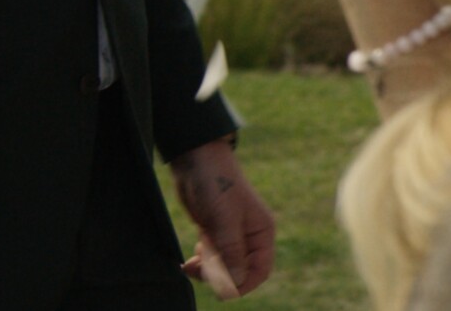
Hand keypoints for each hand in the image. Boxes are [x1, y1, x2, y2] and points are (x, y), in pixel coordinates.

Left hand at [171, 138, 274, 298]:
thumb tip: (236, 282)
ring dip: (207, 270)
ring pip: (223, 265)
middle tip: (198, 271)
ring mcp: (230, 234)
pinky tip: (189, 261)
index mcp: (261, 232)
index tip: (224, 291)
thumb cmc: (216, 184)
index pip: (260, 269)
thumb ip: (231, 251)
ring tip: (190, 265)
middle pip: (239, 270)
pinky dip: (201, 261)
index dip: (244, 284)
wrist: (195, 159)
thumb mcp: (225, 219)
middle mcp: (249, 236)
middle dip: (220, 276)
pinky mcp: (213, 231)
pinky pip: (211, 255)